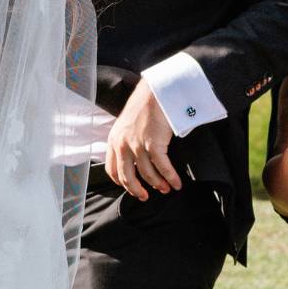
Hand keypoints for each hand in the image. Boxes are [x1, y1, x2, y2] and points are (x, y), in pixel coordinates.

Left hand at [104, 82, 181, 199]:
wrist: (156, 92)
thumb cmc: (145, 105)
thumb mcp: (126, 124)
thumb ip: (125, 140)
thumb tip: (134, 157)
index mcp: (113, 140)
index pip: (112, 169)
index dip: (122, 182)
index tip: (130, 188)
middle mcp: (122, 145)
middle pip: (127, 177)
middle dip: (137, 190)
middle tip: (145, 196)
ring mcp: (137, 145)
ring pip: (147, 174)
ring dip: (158, 184)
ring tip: (166, 189)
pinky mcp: (153, 144)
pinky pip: (162, 167)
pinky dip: (170, 177)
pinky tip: (176, 183)